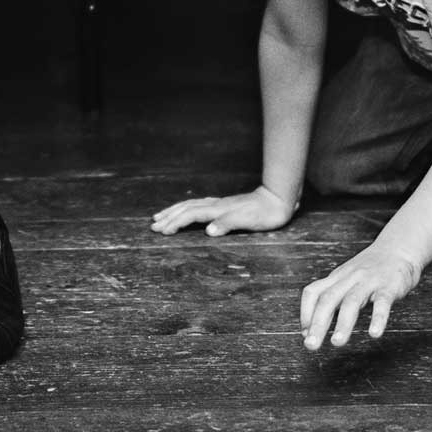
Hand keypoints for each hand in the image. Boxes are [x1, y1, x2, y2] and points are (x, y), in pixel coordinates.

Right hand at [150, 185, 294, 238]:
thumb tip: (209, 231)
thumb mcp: (248, 221)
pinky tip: (187, 210)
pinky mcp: (224, 205)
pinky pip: (198, 206)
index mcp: (218, 210)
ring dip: (175, 211)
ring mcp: (219, 204)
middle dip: (169, 217)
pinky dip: (187, 208)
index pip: (191, 216)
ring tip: (161, 217)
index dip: (175, 223)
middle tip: (153, 225)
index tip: (161, 231)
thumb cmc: (265, 213)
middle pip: (186, 209)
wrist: (278, 199)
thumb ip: (228, 224)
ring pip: (191, 206)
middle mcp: (216, 205)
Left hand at [299, 243, 421, 348]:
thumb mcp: (346, 280)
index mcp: (337, 277)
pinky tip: (374, 333)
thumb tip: (309, 329)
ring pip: (352, 302)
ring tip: (337, 342)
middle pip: (328, 299)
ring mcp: (369, 281)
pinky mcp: (389, 286)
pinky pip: (382, 303)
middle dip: (317, 323)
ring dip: (343, 324)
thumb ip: (332, 301)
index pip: (313, 292)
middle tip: (311, 345)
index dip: (305, 313)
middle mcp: (350, 278)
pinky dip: (378, 318)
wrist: (399, 248)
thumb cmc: (371, 269)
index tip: (304, 334)